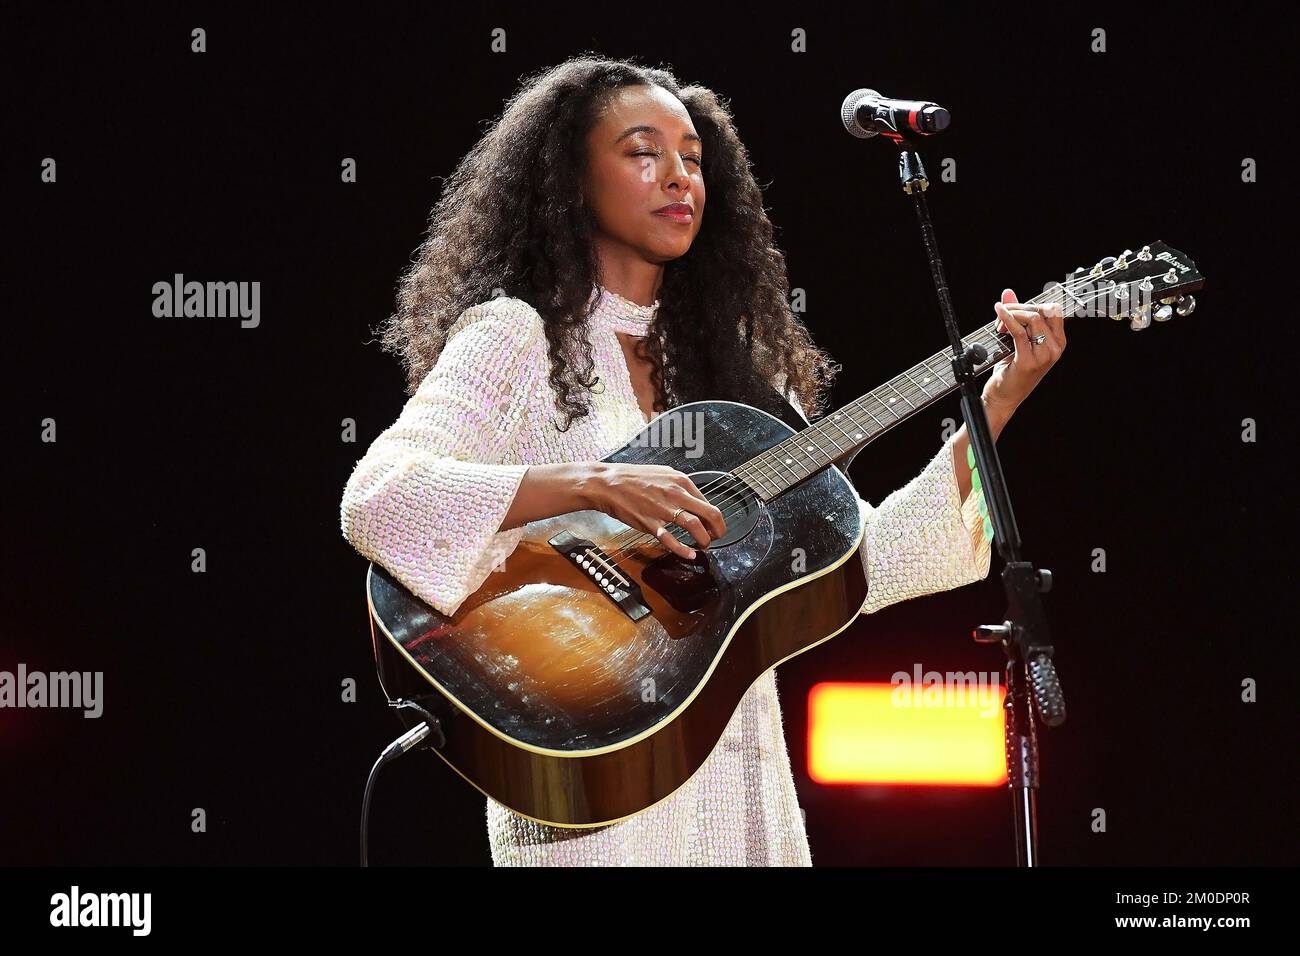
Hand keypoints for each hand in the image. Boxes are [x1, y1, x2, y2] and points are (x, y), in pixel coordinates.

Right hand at [587, 463, 726, 559]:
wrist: (609, 483)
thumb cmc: (633, 479)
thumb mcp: (663, 474)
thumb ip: (680, 486)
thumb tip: (694, 498)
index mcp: (681, 482)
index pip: (709, 502)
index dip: (716, 518)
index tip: (714, 526)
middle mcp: (676, 494)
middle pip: (710, 514)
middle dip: (718, 530)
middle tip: (717, 538)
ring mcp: (663, 509)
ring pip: (694, 526)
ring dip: (705, 539)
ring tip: (705, 545)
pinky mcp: (650, 522)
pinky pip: (671, 539)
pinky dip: (683, 550)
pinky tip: (689, 555)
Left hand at [983, 287, 1065, 415]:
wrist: (1004, 397)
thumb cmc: (1010, 369)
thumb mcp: (1017, 340)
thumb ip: (1015, 315)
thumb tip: (1008, 292)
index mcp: (1058, 342)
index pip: (1053, 310)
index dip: (1032, 305)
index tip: (1014, 311)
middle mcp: (1055, 349)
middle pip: (1041, 311)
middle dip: (1018, 308)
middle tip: (1001, 317)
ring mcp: (1044, 356)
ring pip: (1031, 318)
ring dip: (1011, 315)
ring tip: (999, 326)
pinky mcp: (1028, 361)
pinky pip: (1018, 331)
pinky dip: (1007, 319)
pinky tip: (998, 314)